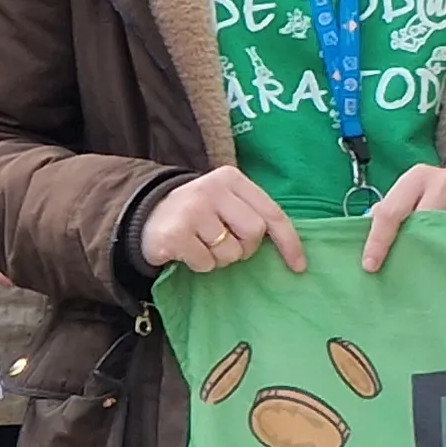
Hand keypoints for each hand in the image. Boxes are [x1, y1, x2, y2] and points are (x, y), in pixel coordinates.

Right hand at [141, 167, 303, 275]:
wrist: (146, 216)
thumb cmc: (198, 213)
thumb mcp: (226, 202)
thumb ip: (253, 213)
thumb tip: (291, 247)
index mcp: (232, 179)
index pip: (272, 213)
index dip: (289, 242)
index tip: (299, 267)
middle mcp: (213, 189)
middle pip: (254, 233)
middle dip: (245, 248)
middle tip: (225, 242)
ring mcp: (193, 210)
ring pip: (231, 253)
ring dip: (220, 258)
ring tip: (202, 243)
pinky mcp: (176, 233)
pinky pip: (206, 263)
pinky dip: (200, 264)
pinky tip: (187, 250)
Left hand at [363, 165, 445, 272]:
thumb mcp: (419, 190)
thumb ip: (394, 207)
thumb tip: (365, 228)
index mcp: (419, 177)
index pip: (391, 211)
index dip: (378, 241)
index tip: (370, 266)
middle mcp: (445, 182)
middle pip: (419, 225)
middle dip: (408, 250)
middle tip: (402, 273)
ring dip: (436, 257)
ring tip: (429, 274)